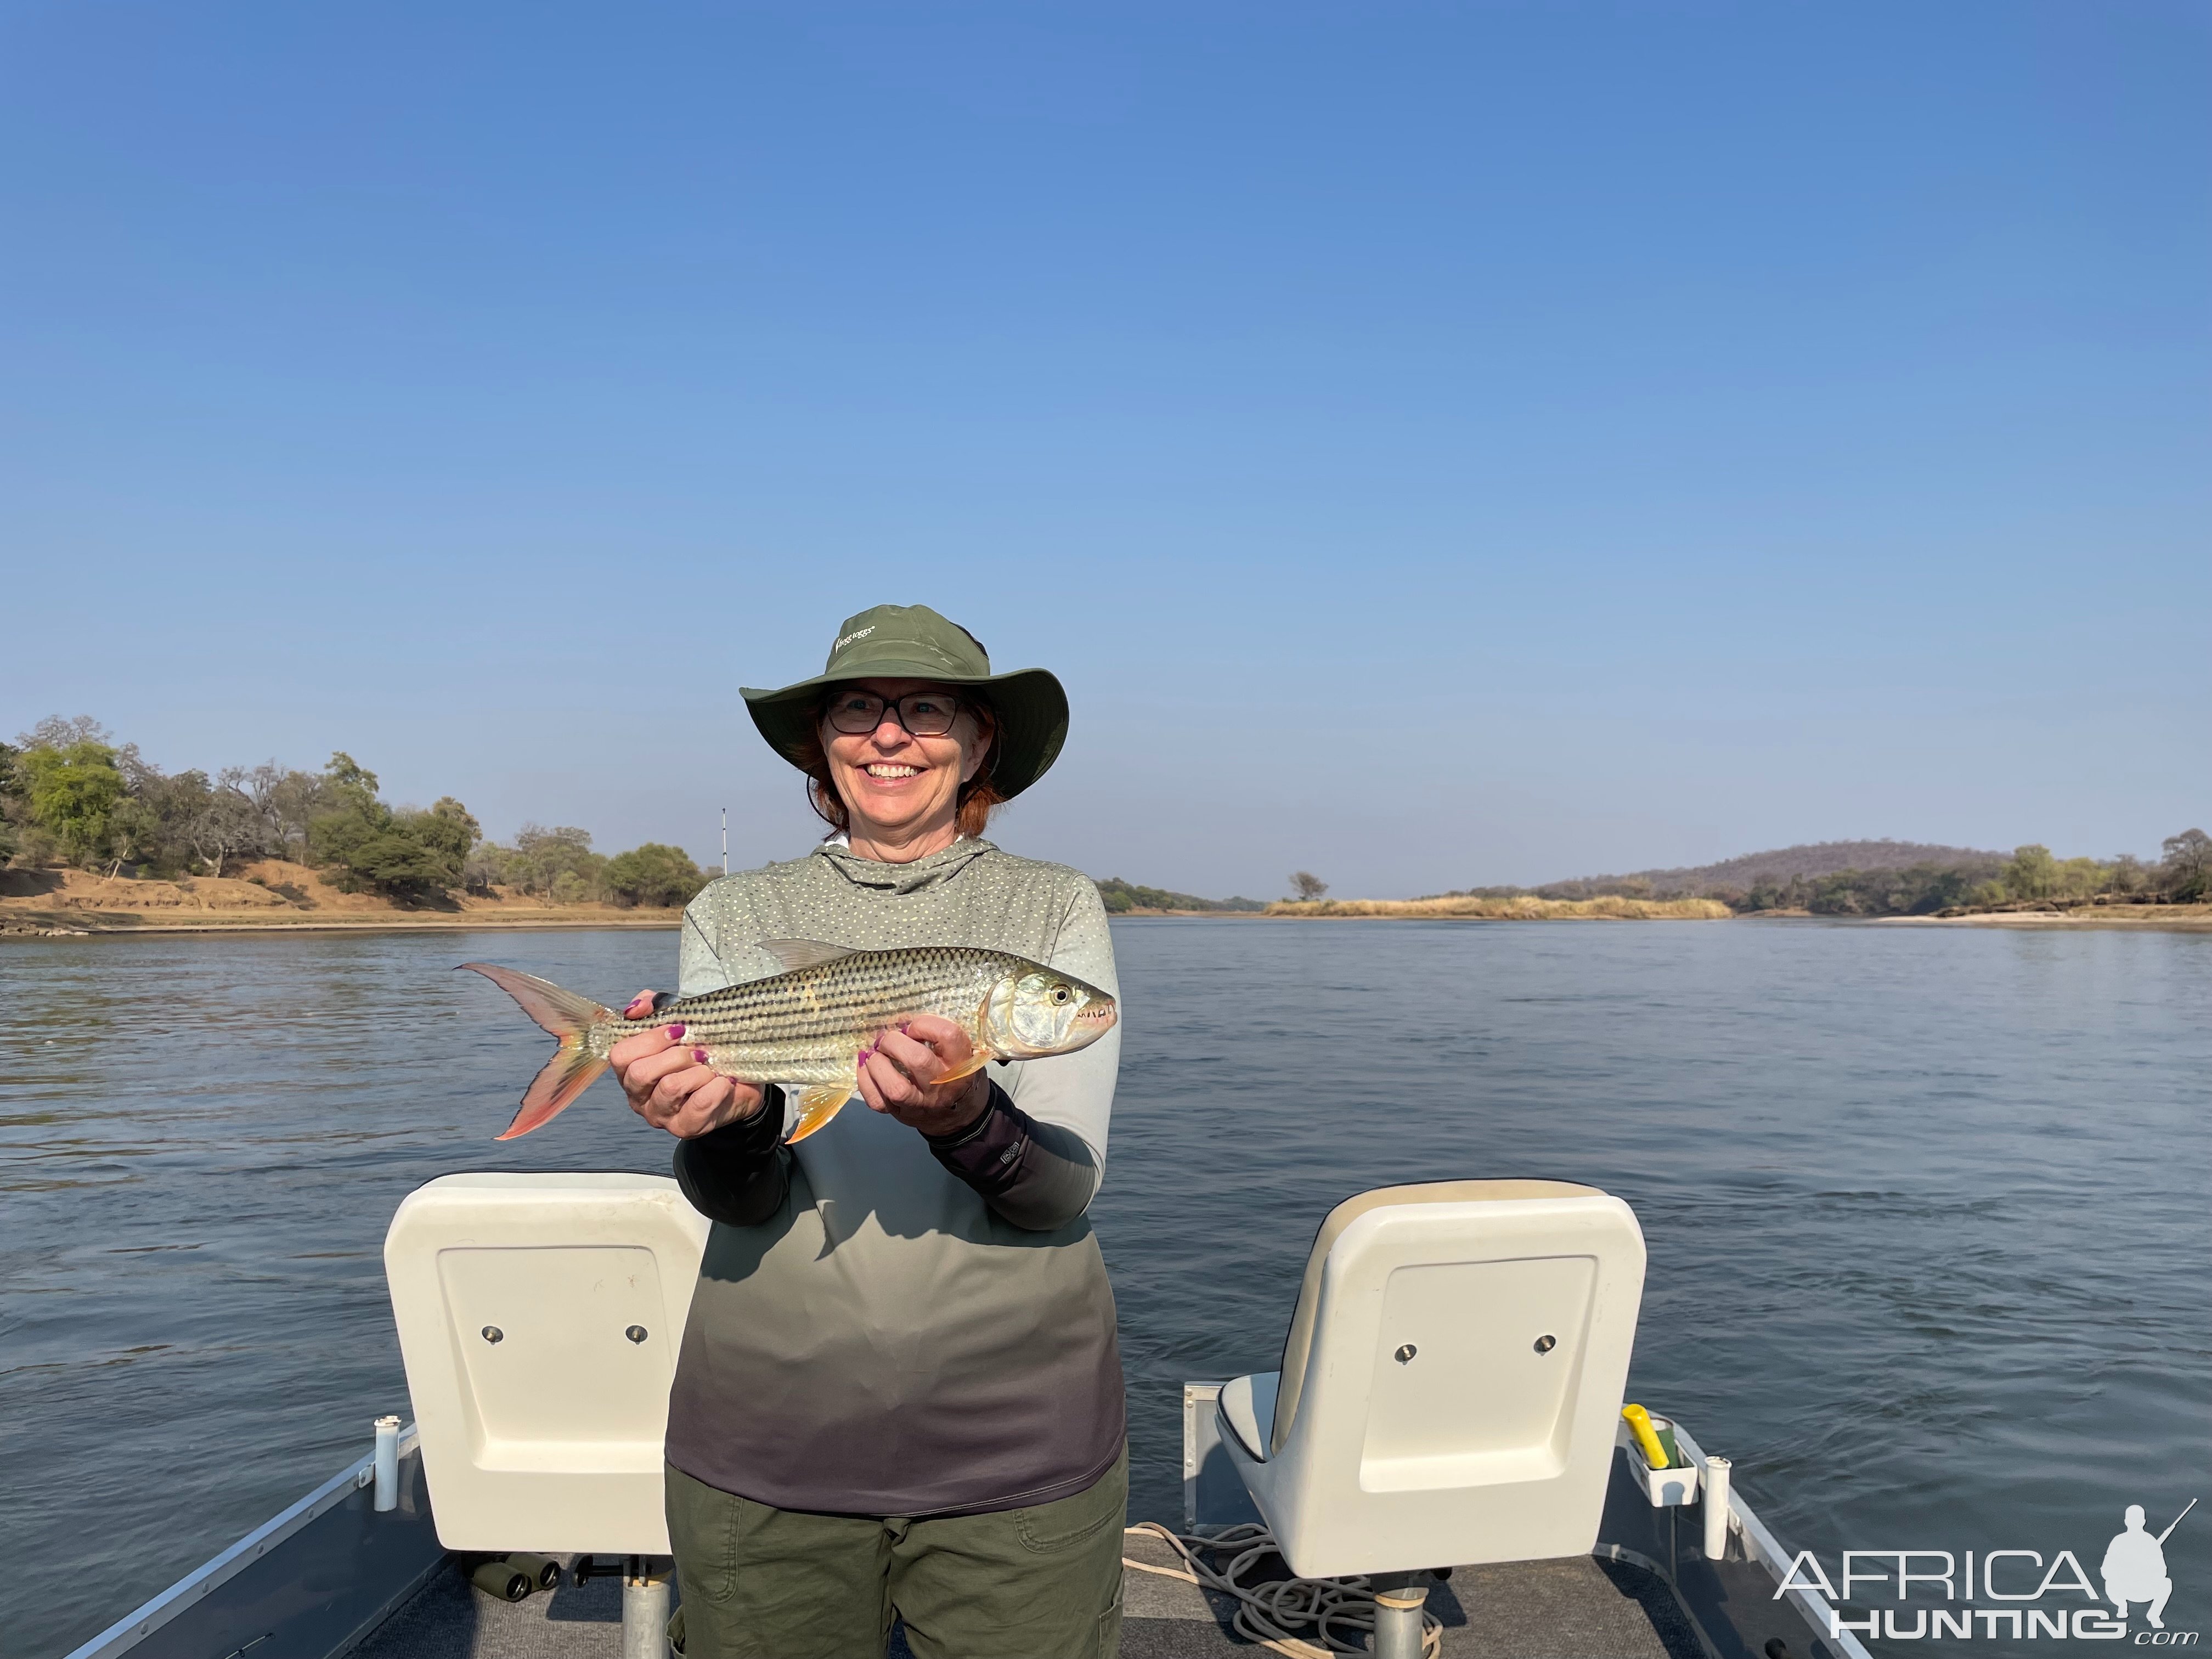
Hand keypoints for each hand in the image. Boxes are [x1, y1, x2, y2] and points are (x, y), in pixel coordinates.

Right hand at [611, 989, 765, 1138]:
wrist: (739, 1083)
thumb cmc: (701, 1051)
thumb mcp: (679, 1020)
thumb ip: (654, 1006)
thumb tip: (637, 1007)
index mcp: (631, 1070)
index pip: (621, 1056)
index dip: (650, 1039)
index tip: (679, 1030)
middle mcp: (639, 1096)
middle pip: (640, 1073)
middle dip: (675, 1056)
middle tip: (699, 1052)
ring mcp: (660, 1115)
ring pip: (669, 1088)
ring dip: (698, 1071)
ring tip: (711, 1067)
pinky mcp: (686, 1128)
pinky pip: (698, 1105)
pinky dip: (716, 1088)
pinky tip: (724, 1082)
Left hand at [856, 1013, 990, 1136]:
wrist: (956, 1114)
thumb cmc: (952, 1073)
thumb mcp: (957, 1053)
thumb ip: (937, 1036)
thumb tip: (900, 1020)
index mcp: (960, 1064)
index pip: (948, 1035)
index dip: (924, 1023)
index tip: (912, 1026)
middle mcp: (942, 1085)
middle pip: (918, 1060)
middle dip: (894, 1042)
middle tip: (888, 1038)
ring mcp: (920, 1103)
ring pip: (895, 1087)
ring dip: (877, 1064)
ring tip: (874, 1054)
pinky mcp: (900, 1114)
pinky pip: (877, 1100)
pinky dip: (865, 1081)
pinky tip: (867, 1067)